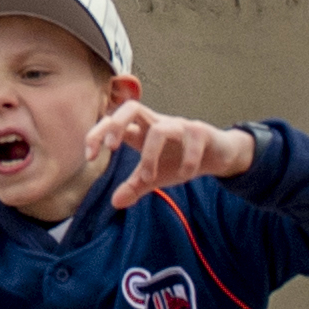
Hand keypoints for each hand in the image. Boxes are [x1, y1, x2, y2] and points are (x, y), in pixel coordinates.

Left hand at [87, 103, 254, 209]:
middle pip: (132, 107)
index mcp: (142, 131)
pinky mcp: (201, 132)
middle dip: (117, 125)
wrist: (218, 155)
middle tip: (111, 149)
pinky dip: (187, 161)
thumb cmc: (181, 161)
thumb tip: (115, 202)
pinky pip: (192, 141)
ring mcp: (180, 126)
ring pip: (160, 130)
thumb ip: (135, 186)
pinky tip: (185, 174)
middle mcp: (158, 124)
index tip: (89, 157)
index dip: (97, 133)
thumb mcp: (155, 177)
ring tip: (149, 177)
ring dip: (150, 156)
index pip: (113, 120)